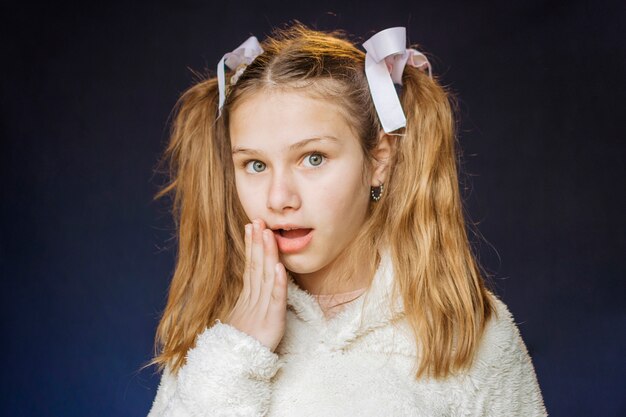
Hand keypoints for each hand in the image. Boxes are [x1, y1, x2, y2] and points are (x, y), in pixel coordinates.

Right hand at [224, 219, 287, 351]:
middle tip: (258, 220)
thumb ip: (247, 302)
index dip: (252, 246)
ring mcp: (261, 310)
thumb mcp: (240, 320)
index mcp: (246, 299)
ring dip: (267, 255)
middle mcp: (253, 300)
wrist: (233, 369)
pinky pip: (276, 300)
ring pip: (266, 277)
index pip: (250, 267)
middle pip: (256, 267)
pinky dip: (278, 283)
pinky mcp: (272, 322)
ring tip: (269, 234)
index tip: (251, 226)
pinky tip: (280, 267)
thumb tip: (249, 286)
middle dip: (258, 243)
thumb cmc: (239, 346)